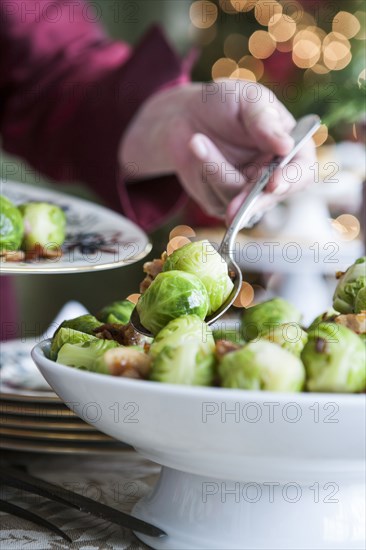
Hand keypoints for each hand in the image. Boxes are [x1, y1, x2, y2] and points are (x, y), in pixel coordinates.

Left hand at [119, 79, 315, 224]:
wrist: (185, 114)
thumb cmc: (224, 101)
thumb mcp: (247, 98)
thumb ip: (265, 120)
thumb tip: (287, 146)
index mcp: (291, 148)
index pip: (303, 171)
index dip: (292, 180)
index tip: (273, 184)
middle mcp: (273, 174)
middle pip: (270, 197)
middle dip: (250, 200)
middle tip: (232, 208)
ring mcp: (248, 192)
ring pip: (238, 199)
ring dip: (215, 170)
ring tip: (197, 140)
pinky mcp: (222, 202)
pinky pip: (215, 200)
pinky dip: (203, 175)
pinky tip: (197, 150)